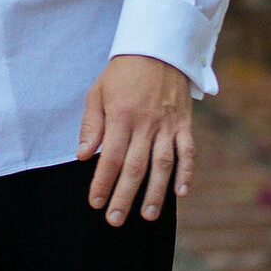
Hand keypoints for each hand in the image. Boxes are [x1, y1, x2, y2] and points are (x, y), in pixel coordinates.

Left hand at [78, 53, 194, 223]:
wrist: (156, 50)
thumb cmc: (121, 75)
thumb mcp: (97, 93)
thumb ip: (91, 125)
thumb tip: (82, 156)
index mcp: (121, 116)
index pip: (109, 157)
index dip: (102, 182)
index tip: (95, 203)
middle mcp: (145, 124)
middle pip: (135, 166)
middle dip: (124, 196)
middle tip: (116, 220)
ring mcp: (167, 125)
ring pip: (163, 164)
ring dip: (156, 192)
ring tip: (148, 216)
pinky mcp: (184, 124)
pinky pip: (188, 151)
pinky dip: (187, 173)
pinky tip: (181, 193)